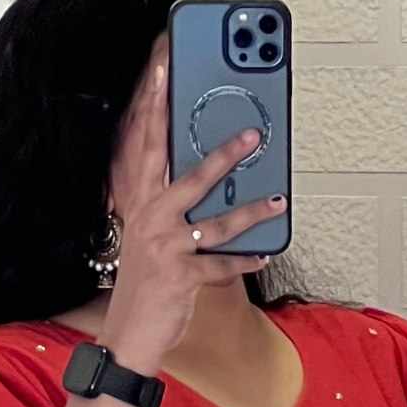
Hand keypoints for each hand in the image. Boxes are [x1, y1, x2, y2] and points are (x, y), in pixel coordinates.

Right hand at [98, 54, 288, 372]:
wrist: (128, 335)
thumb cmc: (144, 285)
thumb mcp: (150, 238)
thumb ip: (172, 207)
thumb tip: (210, 181)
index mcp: (142, 204)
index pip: (147, 146)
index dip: (155, 107)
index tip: (164, 71)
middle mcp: (151, 220)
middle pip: (189, 176)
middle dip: (222, 153)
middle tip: (253, 135)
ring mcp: (165, 248)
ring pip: (214, 222)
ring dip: (251, 211)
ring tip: (278, 201)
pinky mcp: (180, 277)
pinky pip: (221, 264)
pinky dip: (245, 260)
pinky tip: (263, 252)